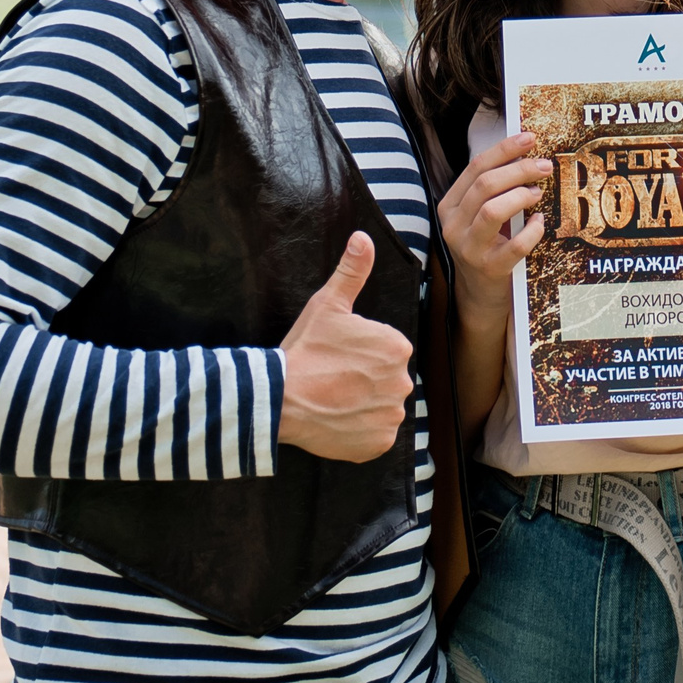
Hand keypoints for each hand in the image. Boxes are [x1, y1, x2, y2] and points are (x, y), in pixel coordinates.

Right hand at [278, 233, 414, 461]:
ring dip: (363, 405)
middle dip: (365, 380)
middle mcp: (403, 382)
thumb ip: (352, 271)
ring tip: (334, 399)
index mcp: (397, 347)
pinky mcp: (379, 444)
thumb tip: (362, 238)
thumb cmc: (305, 349)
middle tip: (334, 379)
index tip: (338, 357)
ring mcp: (391, 416)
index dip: (361, 354)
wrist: (279, 399)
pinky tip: (338, 420)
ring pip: (382, 407)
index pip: (386, 351)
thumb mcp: (327, 304)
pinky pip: (375, 436)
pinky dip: (360, 431)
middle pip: (387, 379)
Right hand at [436, 130, 549, 324]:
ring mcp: (468, 248)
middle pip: (485, 185)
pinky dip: (532, 232)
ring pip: (492, 210)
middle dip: (519, 170)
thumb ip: (492, 188)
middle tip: (545, 166)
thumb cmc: (486, 244)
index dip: (504, 149)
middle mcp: (453, 225)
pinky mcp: (488, 268)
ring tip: (538, 193)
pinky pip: (514, 245)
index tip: (530, 138)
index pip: (475, 167)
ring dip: (521, 196)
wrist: (479, 294)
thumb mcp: (478, 214)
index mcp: (449, 205)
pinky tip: (539, 223)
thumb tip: (525, 153)